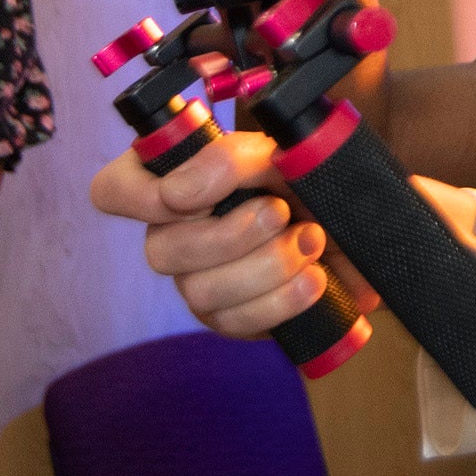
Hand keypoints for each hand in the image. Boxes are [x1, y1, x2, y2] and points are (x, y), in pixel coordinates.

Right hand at [89, 136, 379, 337]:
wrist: (363, 229)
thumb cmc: (311, 183)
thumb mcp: (280, 153)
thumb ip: (234, 157)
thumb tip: (185, 190)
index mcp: (177, 183)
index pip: (113, 190)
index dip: (139, 196)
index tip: (192, 195)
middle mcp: (176, 235)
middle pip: (160, 250)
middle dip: (232, 233)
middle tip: (281, 212)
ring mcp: (199, 281)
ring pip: (200, 289)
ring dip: (269, 263)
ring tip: (312, 240)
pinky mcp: (231, 318)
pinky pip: (237, 321)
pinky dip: (284, 298)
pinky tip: (315, 278)